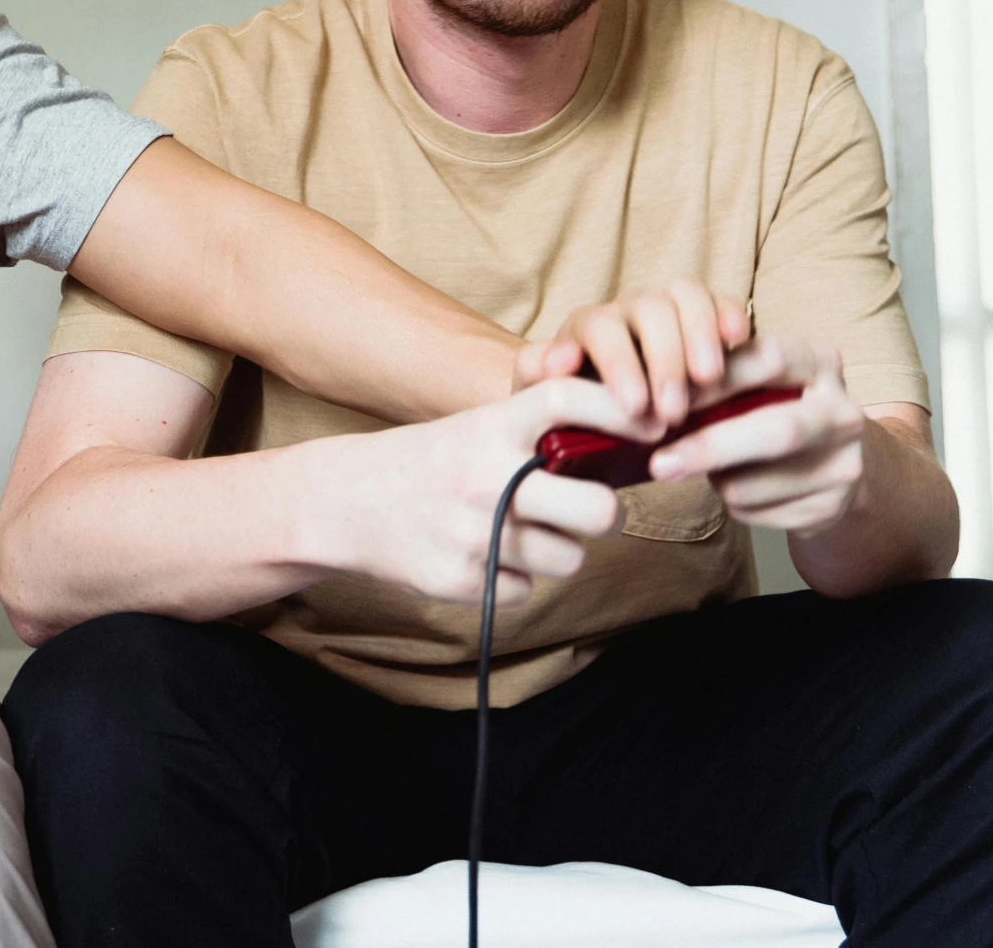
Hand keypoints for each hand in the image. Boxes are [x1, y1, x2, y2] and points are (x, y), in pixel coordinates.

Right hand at [308, 377, 653, 607]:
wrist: (340, 501)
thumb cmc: (426, 462)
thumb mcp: (474, 430)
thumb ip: (534, 436)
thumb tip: (624, 451)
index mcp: (489, 426)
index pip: (567, 402)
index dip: (619, 410)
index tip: (651, 423)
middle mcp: (486, 477)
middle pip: (597, 511)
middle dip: (603, 515)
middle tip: (589, 511)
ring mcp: (474, 533)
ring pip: (567, 559)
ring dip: (556, 550)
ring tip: (520, 532)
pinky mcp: (461, 580)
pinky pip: (525, 589)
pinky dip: (513, 578)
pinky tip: (481, 554)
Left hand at [515, 279, 751, 423]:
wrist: (602, 414)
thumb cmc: (575, 410)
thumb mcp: (547, 398)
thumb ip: (540, 377)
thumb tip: (556, 362)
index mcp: (588, 327)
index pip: (599, 327)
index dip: (617, 362)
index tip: (632, 405)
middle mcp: (629, 310)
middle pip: (648, 308)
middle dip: (663, 358)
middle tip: (673, 410)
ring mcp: (671, 309)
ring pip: (686, 295)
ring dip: (699, 333)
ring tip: (709, 379)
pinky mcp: (708, 322)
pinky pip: (722, 304)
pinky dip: (730, 315)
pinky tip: (738, 339)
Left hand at [649, 339, 865, 532]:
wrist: (830, 462)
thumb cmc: (771, 408)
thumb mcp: (756, 379)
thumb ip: (718, 378)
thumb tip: (654, 399)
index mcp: (819, 362)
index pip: (767, 360)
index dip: (713, 382)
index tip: (664, 399)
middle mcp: (844, 411)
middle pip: (777, 432)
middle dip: (710, 448)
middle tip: (659, 464)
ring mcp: (845, 463)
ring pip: (756, 483)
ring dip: (716, 480)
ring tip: (711, 467)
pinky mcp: (831, 508)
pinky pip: (757, 512)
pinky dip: (733, 504)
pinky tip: (741, 488)